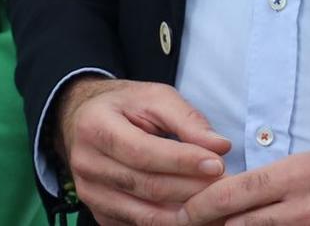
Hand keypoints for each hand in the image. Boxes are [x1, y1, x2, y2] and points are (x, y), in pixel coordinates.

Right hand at [55, 78, 228, 224]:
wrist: (85, 121)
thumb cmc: (126, 106)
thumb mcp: (155, 97)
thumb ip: (187, 119)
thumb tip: (219, 146)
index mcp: (95, 127)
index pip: (142, 152)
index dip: (182, 161)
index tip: (217, 164)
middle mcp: (86, 164)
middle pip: (145, 186)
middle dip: (190, 188)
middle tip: (224, 186)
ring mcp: (90, 194)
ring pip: (144, 213)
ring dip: (184, 212)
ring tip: (215, 203)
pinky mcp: (99, 214)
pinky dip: (169, 223)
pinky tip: (194, 215)